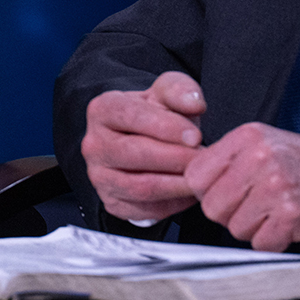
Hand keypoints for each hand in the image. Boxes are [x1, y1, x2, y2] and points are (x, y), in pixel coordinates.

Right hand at [82, 71, 206, 221]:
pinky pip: (146, 209)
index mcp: (103, 109)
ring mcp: (99, 176)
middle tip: (206, 160)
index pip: (131, 117)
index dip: (167, 127)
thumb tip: (194, 103)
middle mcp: (93, 144)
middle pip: (136, 154)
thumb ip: (181, 91)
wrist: (142, 143)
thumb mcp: (167, 93)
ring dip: (178, 184)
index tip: (196, 136)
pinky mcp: (112, 202)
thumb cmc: (157, 117)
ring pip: (141, 186)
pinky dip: (173, 204)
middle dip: (177, 158)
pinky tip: (190, 191)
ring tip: (202, 177)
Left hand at [183, 123, 299, 250]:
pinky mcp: (293, 215)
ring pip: (234, 227)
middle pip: (211, 205)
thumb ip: (230, 160)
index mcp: (247, 137)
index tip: (225, 193)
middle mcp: (259, 158)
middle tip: (256, 208)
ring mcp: (276, 186)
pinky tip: (288, 226)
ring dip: (253, 229)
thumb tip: (192, 182)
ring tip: (276, 213)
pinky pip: (260, 243)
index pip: (195, 174)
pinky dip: (273, 242)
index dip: (207, 192)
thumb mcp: (268, 145)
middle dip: (230, 214)